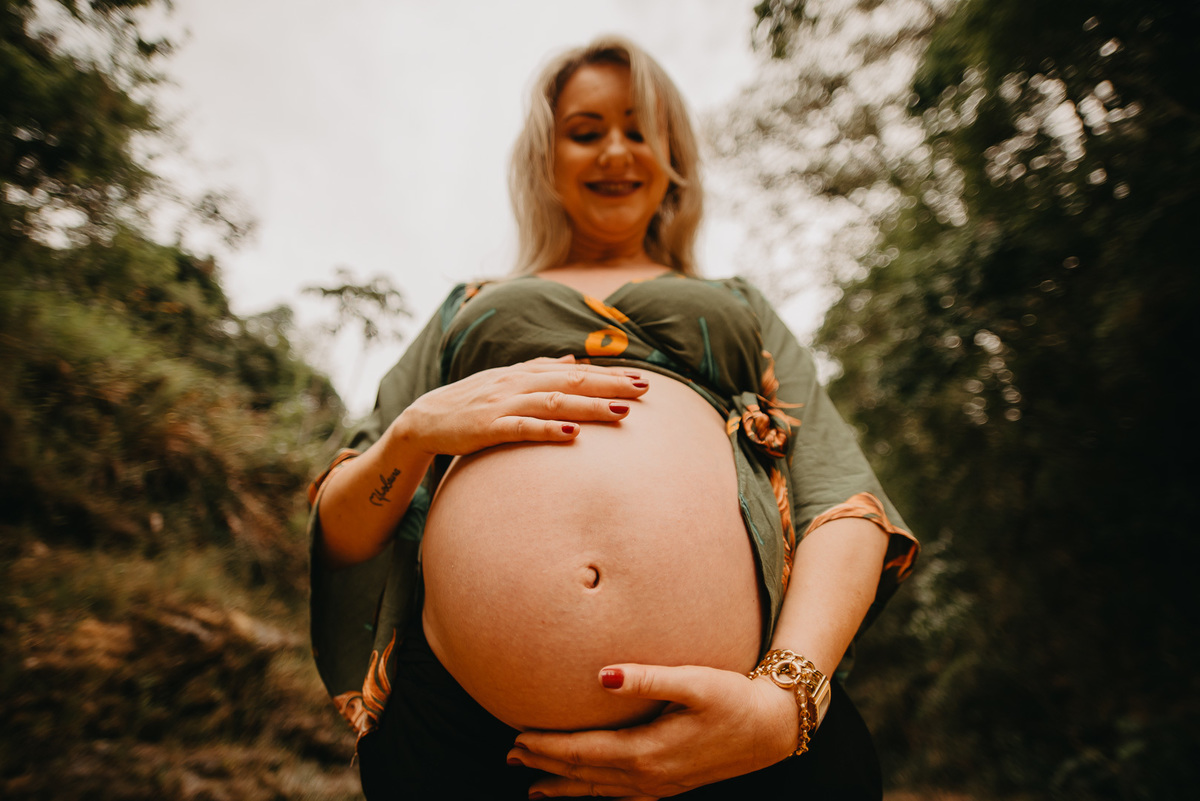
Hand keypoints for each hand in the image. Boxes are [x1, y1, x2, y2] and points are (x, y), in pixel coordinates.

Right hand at [397, 356, 648, 456]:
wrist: (425, 419)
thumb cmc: (472, 402)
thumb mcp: (508, 381)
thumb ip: (541, 370)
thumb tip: (575, 360)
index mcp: (525, 373)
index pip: (575, 372)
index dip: (609, 375)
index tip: (643, 379)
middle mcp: (518, 384)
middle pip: (571, 382)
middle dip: (610, 385)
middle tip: (645, 390)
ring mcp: (504, 405)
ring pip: (553, 403)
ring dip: (588, 407)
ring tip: (621, 411)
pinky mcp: (489, 429)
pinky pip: (522, 428)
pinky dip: (548, 430)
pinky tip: (572, 434)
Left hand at [507, 663, 797, 798]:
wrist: (773, 727)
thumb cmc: (734, 697)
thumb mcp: (694, 681)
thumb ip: (646, 678)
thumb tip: (600, 675)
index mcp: (647, 751)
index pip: (583, 752)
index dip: (548, 747)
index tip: (517, 738)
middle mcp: (649, 775)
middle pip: (585, 774)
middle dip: (546, 767)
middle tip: (511, 758)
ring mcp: (660, 785)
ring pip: (601, 791)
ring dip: (565, 786)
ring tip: (534, 787)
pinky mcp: (671, 784)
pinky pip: (623, 797)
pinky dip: (597, 796)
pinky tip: (588, 794)